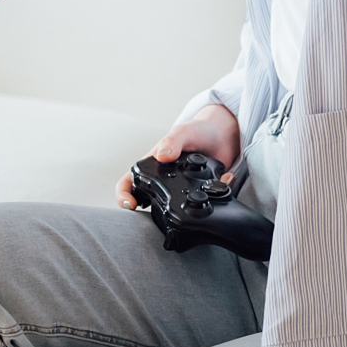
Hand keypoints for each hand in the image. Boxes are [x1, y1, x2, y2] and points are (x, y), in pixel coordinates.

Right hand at [114, 104, 240, 209]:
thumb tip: (163, 156)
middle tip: (155, 216)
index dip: (124, 195)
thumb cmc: (197, 130)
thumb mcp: (183, 132)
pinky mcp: (197, 194)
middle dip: (146, 213)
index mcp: (152, 164)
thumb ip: (172, 142)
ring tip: (191, 204)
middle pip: (144, 201)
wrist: (222, 135)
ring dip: (179, 210)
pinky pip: (200, 206)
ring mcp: (179, 189)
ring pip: (170, 209)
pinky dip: (211, 200)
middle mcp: (163, 179)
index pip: (128, 182)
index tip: (130, 205)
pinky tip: (221, 183)